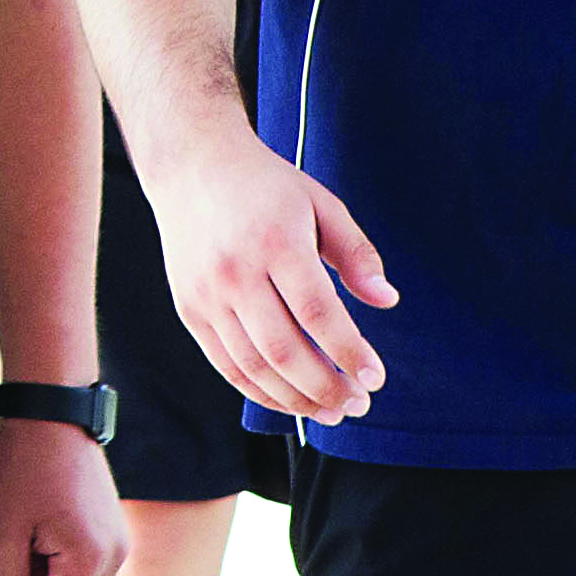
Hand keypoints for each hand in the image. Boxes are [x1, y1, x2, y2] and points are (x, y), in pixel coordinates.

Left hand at [0, 420, 124, 575]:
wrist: (51, 412)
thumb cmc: (23, 468)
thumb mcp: (3, 531)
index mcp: (90, 560)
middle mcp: (114, 557)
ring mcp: (117, 544)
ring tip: (15, 547)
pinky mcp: (111, 532)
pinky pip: (84, 571)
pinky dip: (55, 568)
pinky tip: (31, 539)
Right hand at [155, 122, 396, 424]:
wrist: (192, 164)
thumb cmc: (265, 186)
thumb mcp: (321, 204)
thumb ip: (356, 254)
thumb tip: (386, 300)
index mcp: (276, 240)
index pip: (318, 313)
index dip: (349, 352)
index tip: (375, 377)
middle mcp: (236, 271)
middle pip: (284, 349)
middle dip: (327, 387)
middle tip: (358, 403)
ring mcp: (207, 294)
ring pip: (253, 366)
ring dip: (296, 399)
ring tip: (330, 411)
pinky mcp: (189, 309)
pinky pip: (226, 364)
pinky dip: (259, 390)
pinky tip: (290, 399)